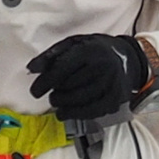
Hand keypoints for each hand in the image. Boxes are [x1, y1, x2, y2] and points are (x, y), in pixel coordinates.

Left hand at [26, 34, 147, 119]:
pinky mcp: (115, 99)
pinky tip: (66, 112)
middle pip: (69, 87)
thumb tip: (31, 69)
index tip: (35, 92)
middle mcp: (102, 67)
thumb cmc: (94, 50)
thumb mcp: (73, 44)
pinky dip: (75, 114)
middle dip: (55, 94)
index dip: (45, 82)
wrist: (127, 58)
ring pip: (79, 101)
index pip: (62, 69)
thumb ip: (51, 55)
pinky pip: (92, 112)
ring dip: (63, 105)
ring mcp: (110, 84)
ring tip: (58, 102)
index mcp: (88, 51)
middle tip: (53, 93)